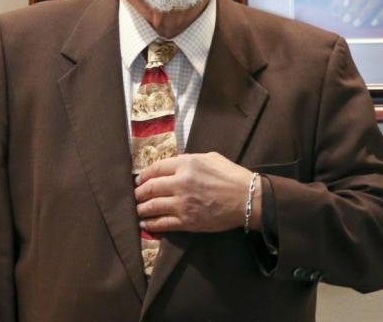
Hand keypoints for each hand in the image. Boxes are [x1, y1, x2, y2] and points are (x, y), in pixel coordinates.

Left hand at [134, 152, 259, 233]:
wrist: (247, 198)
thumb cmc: (231, 175)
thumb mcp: (209, 158)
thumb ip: (189, 160)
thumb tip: (174, 164)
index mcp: (186, 164)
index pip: (156, 168)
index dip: (144, 175)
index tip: (139, 180)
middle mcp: (180, 183)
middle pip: (150, 188)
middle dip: (139, 193)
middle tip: (135, 196)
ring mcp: (182, 204)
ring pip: (153, 206)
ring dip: (141, 209)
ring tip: (137, 210)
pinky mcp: (187, 221)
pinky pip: (163, 223)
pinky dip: (151, 224)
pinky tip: (145, 224)